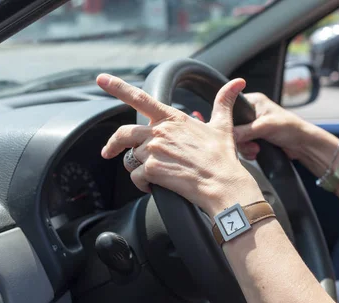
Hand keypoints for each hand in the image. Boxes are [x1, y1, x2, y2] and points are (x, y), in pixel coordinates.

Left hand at [97, 74, 263, 216]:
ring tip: (153, 176)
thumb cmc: (223, 158)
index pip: (140, 98)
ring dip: (138, 168)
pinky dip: (142, 185)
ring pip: (130, 159)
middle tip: (108, 152)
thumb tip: (238, 83)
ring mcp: (154, 150)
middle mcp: (160, 131)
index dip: (118, 86)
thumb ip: (224, 103)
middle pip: (124, 133)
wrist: (223, 185)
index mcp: (173, 118)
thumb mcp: (223, 126)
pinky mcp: (152, 170)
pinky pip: (135, 178)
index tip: (101, 78)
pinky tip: (155, 187)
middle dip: (113, 144)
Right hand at [233, 93, 326, 160]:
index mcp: (253, 101)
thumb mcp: (265, 127)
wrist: (303, 145)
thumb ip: (245, 131)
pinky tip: (256, 153)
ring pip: (237, 138)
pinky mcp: (255, 138)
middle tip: (250, 144)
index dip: (229, 120)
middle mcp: (251, 112)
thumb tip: (228, 135)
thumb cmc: (290, 128)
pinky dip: (248, 151)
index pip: (231, 107)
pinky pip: (243, 145)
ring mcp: (253, 126)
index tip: (232, 131)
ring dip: (245, 147)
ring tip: (256, 150)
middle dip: (240, 139)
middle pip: (233, 126)